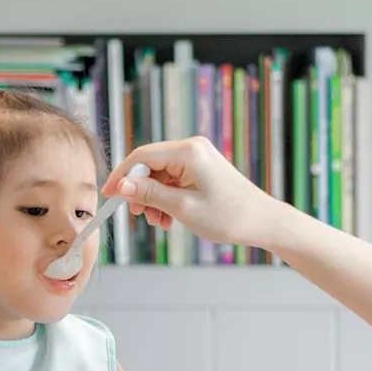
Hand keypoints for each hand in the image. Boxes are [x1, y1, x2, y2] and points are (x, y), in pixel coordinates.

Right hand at [103, 136, 284, 247]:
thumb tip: (121, 186)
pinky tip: (168, 217)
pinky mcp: (201, 168)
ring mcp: (198, 157)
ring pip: (160, 175)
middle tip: (139, 215)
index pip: (141, 157)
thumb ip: (150, 194)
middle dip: (140, 191)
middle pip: (149, 165)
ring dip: (153, 198)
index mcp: (188, 152)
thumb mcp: (183, 207)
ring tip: (158, 221)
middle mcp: (192, 148)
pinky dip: (166, 197)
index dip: (121, 176)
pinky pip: (173, 180)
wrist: (263, 222)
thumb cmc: (229, 216)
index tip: (108, 195)